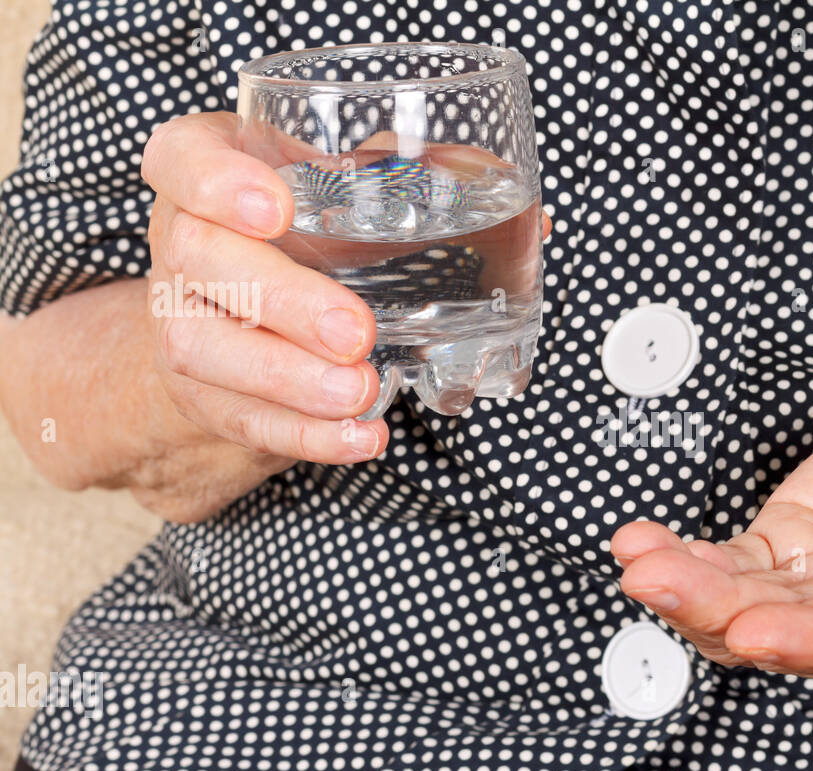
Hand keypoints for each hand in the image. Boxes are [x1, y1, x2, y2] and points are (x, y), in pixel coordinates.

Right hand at [142, 111, 388, 466]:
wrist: (255, 313)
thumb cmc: (311, 230)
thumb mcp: (346, 187)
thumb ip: (410, 181)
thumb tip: (500, 191)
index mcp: (209, 172)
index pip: (181, 157)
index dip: (217, 181)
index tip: (277, 209)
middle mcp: (179, 239)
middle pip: (197, 258)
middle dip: (282, 298)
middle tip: (355, 331)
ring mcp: (179, 319)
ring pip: (201, 347)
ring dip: (287, 378)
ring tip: (359, 392)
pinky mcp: (200, 391)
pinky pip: (240, 418)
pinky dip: (304, 435)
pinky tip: (360, 437)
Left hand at [611, 385, 812, 683]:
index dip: (810, 642)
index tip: (755, 632)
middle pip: (784, 627)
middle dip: (716, 608)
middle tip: (658, 581)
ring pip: (747, 596)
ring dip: (688, 582)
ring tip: (637, 558)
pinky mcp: (797, 537)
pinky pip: (738, 557)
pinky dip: (692, 553)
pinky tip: (647, 544)